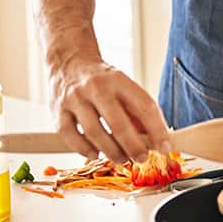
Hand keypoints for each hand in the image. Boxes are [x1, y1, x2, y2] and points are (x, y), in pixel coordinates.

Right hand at [49, 60, 169, 162]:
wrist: (69, 62)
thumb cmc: (102, 80)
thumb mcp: (124, 87)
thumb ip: (138, 112)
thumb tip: (155, 142)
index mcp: (119, 80)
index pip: (144, 106)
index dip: (157, 130)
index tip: (165, 147)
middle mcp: (96, 88)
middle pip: (118, 123)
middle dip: (133, 146)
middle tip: (142, 158)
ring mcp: (75, 99)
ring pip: (94, 133)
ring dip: (111, 152)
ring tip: (121, 159)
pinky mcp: (58, 111)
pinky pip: (71, 137)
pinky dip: (85, 150)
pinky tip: (95, 154)